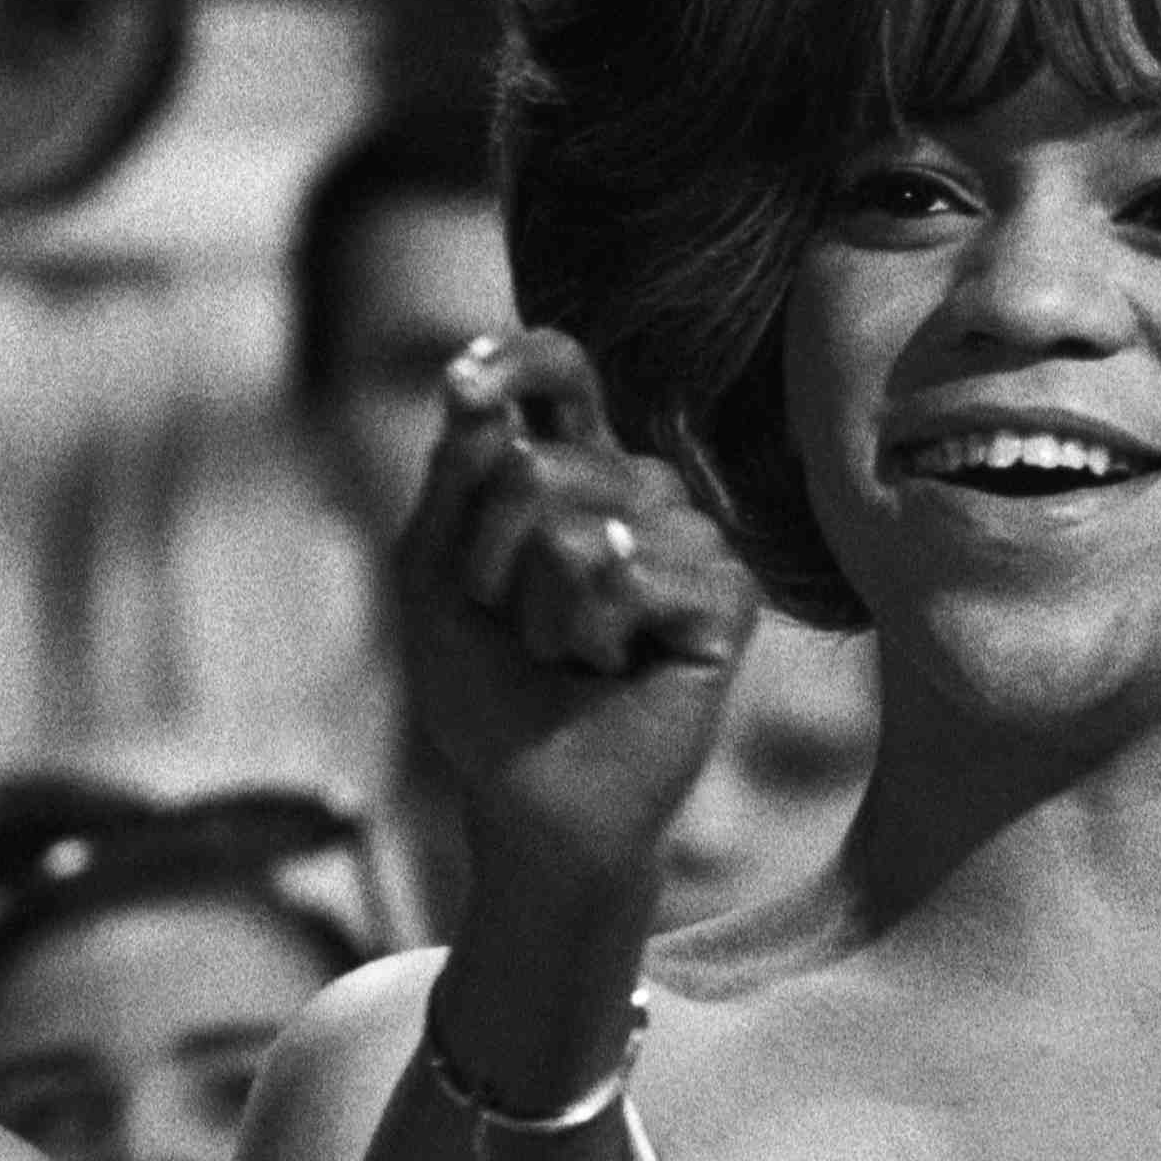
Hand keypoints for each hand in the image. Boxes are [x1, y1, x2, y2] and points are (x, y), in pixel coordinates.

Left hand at [397, 333, 756, 927]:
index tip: (463, 383)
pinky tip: (613, 666)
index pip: (562, 371)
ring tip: (568, 657)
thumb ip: (453, 480)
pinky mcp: (725, 597)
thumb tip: (475, 392)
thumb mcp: (435, 578)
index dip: (517, 361)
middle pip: (538, 464)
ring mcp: (688, 538)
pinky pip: (636, 575)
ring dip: (540, 615)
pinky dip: (595, 632)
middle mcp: (637, 489)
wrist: (533, 799)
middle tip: (511, 626)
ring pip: (580, 528)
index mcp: (570, 467)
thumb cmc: (486, 690)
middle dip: (489, 561)